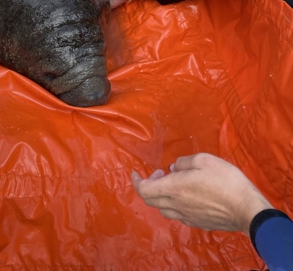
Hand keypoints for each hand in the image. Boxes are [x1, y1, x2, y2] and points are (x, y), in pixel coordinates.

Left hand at [131, 153, 272, 234]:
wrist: (246, 209)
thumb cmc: (225, 180)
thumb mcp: (203, 159)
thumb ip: (184, 162)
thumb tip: (174, 168)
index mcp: (173, 189)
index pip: (144, 190)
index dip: (136, 181)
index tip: (135, 171)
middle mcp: (176, 205)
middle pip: (151, 200)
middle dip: (149, 185)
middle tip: (159, 172)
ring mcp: (187, 217)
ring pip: (163, 209)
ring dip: (161, 195)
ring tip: (173, 182)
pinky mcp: (198, 223)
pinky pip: (178, 214)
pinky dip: (174, 203)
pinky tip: (187, 194)